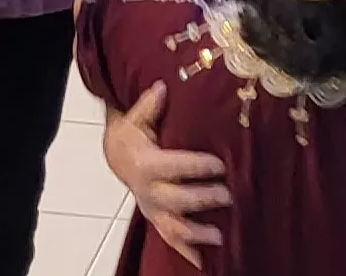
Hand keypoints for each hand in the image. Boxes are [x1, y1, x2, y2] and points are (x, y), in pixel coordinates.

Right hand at [106, 84, 230, 264]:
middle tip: (229, 195)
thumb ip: (150, 105)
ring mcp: (153, 208)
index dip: (197, 166)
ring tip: (221, 235)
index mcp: (146, 163)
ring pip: (174, 226)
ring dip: (197, 233)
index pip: (174, 166)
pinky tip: (204, 263)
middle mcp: (149, 191)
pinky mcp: (158, 218)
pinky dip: (186, 252)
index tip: (221, 164)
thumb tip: (162, 87)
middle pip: (177, 199)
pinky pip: (170, 239)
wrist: (116, 156)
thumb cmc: (132, 134)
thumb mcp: (135, 117)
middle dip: (203, 198)